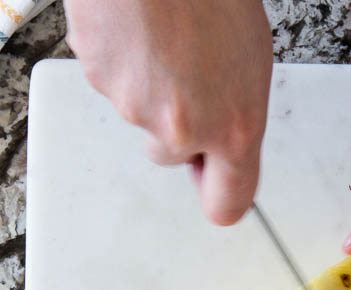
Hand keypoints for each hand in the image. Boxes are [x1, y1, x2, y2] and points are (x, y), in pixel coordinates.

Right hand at [65, 0, 272, 224]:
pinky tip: (140, 26)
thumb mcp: (251, 56)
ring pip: (142, 114)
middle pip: (174, 155)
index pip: (228, 202)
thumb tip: (227, 134)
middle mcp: (183, 128)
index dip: (219, 193)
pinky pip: (113, 80)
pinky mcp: (99, 79)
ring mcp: (135, 107)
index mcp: (234, 127)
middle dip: (179, 127)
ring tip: (166, 34)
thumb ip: (237, 110)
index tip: (217, 185)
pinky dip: (123, 59)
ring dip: (152, 84)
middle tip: (190, 74)